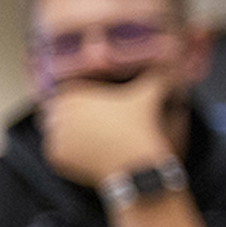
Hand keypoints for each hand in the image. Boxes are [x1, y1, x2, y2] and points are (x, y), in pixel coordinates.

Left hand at [39, 74, 174, 185]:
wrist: (136, 163)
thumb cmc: (140, 126)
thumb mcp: (148, 95)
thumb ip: (156, 76)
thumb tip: (171, 63)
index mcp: (74, 94)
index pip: (63, 95)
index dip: (75, 103)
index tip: (89, 113)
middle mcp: (59, 111)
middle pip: (55, 113)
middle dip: (68, 120)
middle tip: (88, 129)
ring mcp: (54, 135)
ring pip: (54, 133)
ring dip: (65, 137)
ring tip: (87, 142)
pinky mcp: (54, 156)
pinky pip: (54, 154)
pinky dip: (66, 156)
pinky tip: (83, 156)